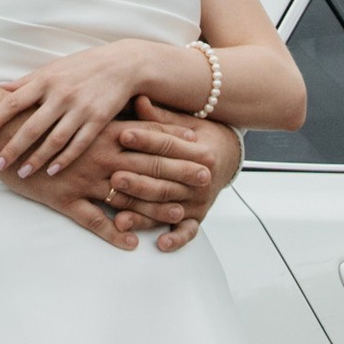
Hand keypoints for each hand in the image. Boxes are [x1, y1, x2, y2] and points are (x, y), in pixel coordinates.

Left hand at [0, 39, 174, 182]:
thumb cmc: (82, 67)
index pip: (13, 102)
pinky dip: (65, 159)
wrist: (123, 64)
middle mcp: (61, 95)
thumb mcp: (52, 69)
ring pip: (54, 140)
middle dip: (12, 148)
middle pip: (31, 127)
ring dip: (37, 159)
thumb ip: (25, 82)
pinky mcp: (99, 120)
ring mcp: (80, 109)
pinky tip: (52, 171)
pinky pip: (79, 144)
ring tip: (22, 174)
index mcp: (45, 80)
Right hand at [0, 112, 218, 254]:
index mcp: (102, 129)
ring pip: (127, 195)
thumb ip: (102, 110)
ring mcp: (82, 177)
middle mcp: (98, 153)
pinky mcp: (64, 198)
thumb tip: (133, 102)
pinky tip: (132, 243)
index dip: (178, 142)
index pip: (149, 135)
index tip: (203, 146)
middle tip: (207, 178)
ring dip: (155, 205)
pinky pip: (93, 220)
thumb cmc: (38, 116)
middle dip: (180, 171)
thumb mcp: (73, 108)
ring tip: (179, 214)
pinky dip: (113, 233)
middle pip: (147, 164)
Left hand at [105, 109, 238, 253]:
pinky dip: (176, 239)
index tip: (122, 134)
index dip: (145, 138)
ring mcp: (199, 200)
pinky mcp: (198, 217)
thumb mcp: (184, 121)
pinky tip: (161, 244)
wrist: (229, 155)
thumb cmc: (200, 135)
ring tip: (120, 215)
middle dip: (139, 179)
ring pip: (168, 207)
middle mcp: (202, 178)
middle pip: (165, 179)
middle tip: (114, 176)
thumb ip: (160, 116)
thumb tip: (138, 99)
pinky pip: (188, 232)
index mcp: (200, 151)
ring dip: (144, 213)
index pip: (168, 145)